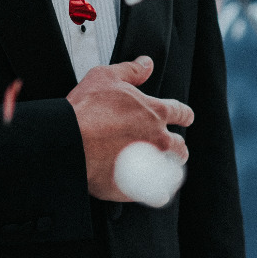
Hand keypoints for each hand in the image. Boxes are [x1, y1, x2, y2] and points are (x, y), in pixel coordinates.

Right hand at [68, 55, 191, 202]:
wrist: (70, 142)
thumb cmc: (85, 110)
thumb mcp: (105, 77)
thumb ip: (130, 71)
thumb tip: (146, 63)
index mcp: (154, 112)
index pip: (180, 112)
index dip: (184, 114)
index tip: (185, 117)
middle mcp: (159, 138)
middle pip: (180, 146)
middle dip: (177, 146)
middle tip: (171, 147)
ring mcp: (150, 164)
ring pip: (172, 170)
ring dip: (168, 168)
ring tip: (160, 169)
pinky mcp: (139, 187)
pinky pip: (157, 194)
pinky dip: (157, 192)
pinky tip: (152, 191)